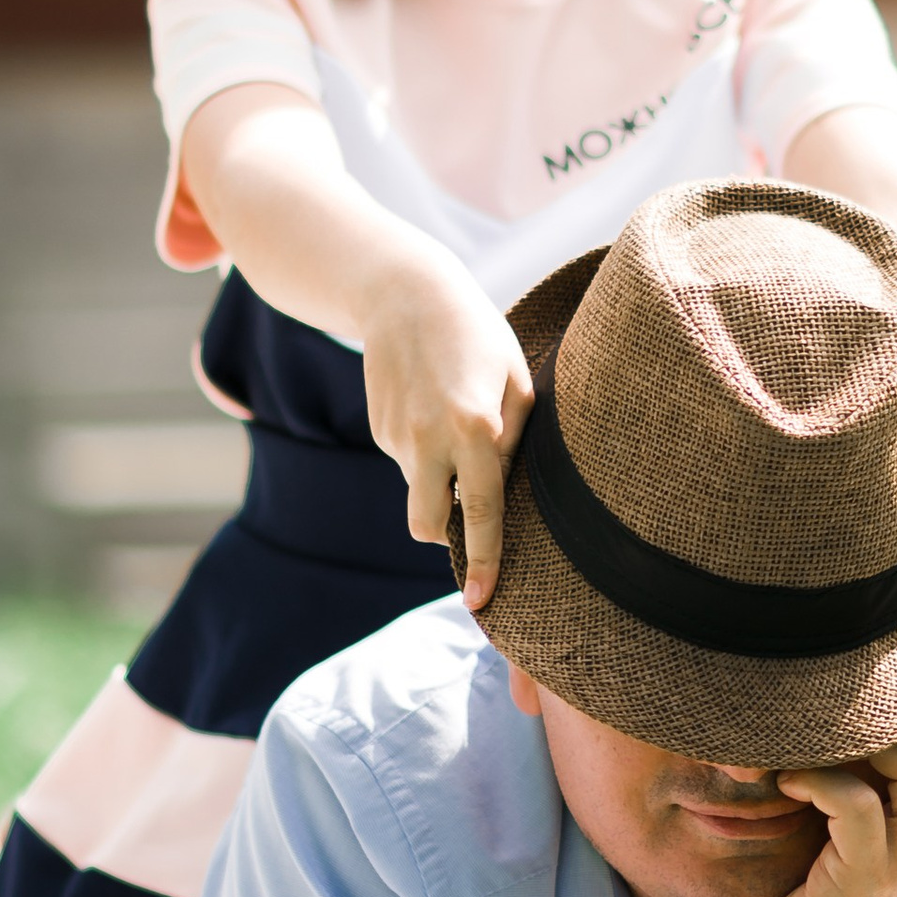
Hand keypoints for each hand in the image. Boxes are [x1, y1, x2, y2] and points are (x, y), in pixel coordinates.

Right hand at [359, 257, 532, 607]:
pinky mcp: (378, 430)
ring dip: (440, 478)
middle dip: (444, 535)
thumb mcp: (517, 380)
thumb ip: (517, 442)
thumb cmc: (478, 336)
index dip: (485, 561)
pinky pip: (408, 461)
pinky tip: (433, 407)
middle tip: (467, 516)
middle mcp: (429, 440)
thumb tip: (503, 499)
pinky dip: (425, 452)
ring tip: (456, 423)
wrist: (403, 294)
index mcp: (475, 428)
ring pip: (420, 489)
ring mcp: (396, 437)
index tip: (481, 601)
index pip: (482, 513)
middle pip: (427, 525)